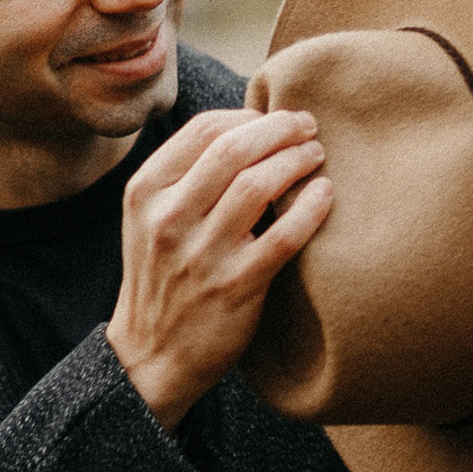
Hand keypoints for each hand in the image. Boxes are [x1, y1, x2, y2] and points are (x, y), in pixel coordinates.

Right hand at [106, 108, 332, 430]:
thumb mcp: (151, 220)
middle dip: (279, 129)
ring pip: (258, 185)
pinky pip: (284, 236)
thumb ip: (185, 177)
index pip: (204, 130)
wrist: (152, 356)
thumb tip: (245, 129)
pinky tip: (326, 194)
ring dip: (297, 161)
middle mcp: (169, 218)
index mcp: (146, 192)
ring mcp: (202, 254)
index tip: (274, 118)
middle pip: (234, 149)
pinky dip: (311, 208)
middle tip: (308, 125)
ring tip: (317, 155)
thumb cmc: (164, 278)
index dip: (248, 115)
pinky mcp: (235, 286)